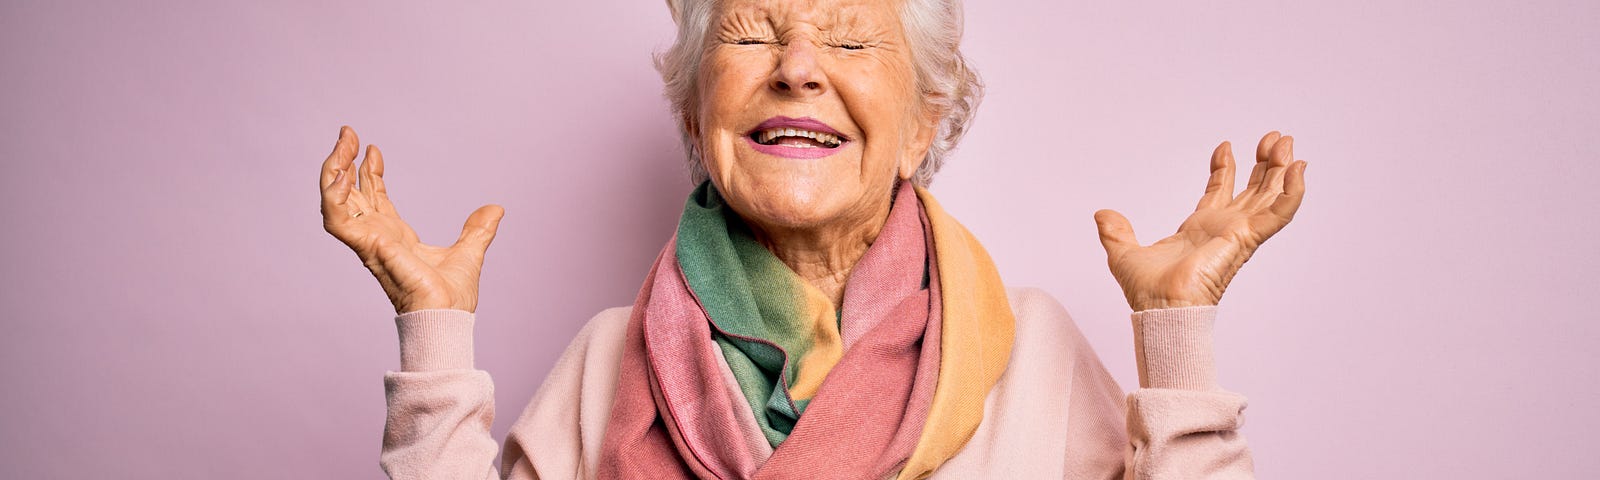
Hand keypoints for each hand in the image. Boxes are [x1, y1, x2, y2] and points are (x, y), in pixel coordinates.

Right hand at [319, 126, 504, 313]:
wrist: (449, 320)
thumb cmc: (452, 300)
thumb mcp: (469, 253)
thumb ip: (478, 230)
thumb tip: (495, 210)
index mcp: (394, 237)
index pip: (373, 198)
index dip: (369, 172)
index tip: (372, 147)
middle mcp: (376, 238)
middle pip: (348, 195)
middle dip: (342, 163)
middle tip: (347, 133)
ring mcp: (368, 244)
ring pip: (334, 204)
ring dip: (332, 174)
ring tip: (341, 146)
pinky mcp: (368, 249)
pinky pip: (339, 221)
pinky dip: (334, 198)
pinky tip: (343, 175)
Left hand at [1093, 131, 1307, 310]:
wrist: (1160, 306)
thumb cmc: (1147, 292)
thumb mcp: (1123, 253)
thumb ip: (1116, 232)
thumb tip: (1102, 215)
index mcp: (1199, 230)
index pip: (1219, 192)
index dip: (1224, 168)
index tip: (1225, 146)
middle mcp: (1224, 230)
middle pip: (1252, 191)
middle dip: (1264, 164)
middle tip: (1273, 138)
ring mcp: (1239, 233)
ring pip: (1269, 196)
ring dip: (1280, 169)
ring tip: (1286, 141)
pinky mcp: (1247, 238)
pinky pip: (1279, 214)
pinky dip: (1292, 193)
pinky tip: (1299, 170)